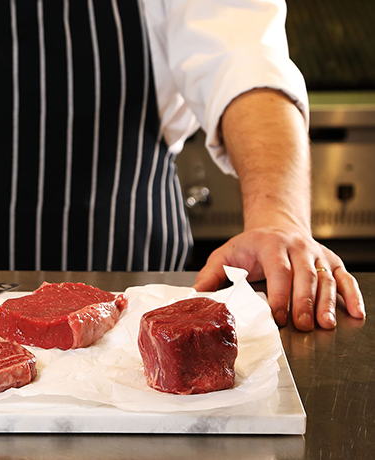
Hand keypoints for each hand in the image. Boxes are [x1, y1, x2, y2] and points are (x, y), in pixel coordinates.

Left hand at [193, 225, 365, 330]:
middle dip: (304, 302)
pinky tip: (356, 314)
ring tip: (325, 324)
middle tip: (301, 325)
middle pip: (305, 276)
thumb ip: (211, 273)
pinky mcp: (332, 263)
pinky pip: (346, 279)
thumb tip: (196, 294)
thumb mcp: (226, 253)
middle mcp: (298, 248)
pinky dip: (353, 296)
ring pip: (327, 279)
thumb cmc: (251, 245)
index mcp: (271, 245)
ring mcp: (317, 255)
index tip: (277, 315)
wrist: (277, 226)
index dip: (279, 294)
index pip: (278, 270)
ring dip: (327, 303)